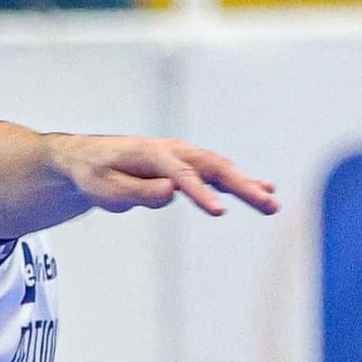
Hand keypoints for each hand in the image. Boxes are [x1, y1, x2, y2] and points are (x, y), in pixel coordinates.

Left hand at [46, 134, 279, 217]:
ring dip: (247, 185)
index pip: (182, 175)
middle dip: (242, 186)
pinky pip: (216, 172)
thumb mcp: (107, 189)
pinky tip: (263, 188)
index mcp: (151, 154)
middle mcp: (173, 150)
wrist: (88, 159)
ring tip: (272, 202)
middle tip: (268, 204)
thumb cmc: (96, 175)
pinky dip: (239, 180)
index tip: (220, 212)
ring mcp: (182, 155)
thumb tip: (170, 191)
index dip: (202, 193)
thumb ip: (138, 192)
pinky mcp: (186, 165)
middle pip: (213, 167)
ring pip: (220, 169)